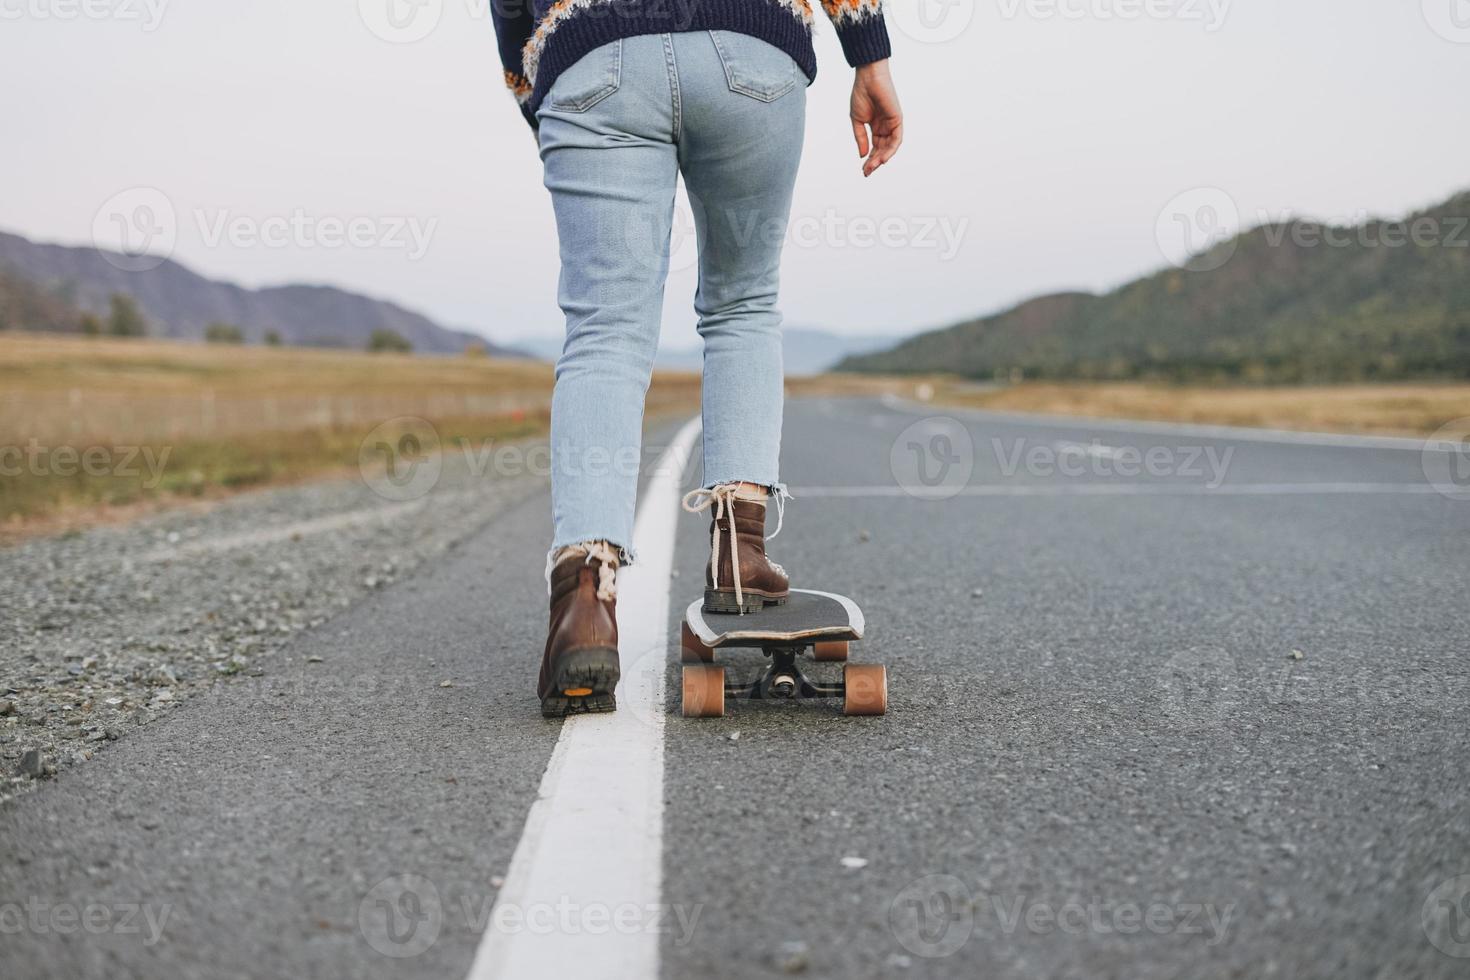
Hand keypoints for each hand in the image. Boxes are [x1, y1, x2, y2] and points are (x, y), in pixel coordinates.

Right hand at [850, 60, 902, 176]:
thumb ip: (861, 138)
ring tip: (872, 167)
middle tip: (867, 172)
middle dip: (874, 162)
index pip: (874, 147)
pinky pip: (896, 139)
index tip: (863, 169)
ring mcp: (892, 123)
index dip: (869, 159)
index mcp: (876, 126)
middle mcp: (885, 126)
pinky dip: (890, 150)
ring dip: (881, 158)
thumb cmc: (862, 95)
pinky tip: (882, 158)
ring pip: (889, 147)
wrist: (868, 78)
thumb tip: (863, 155)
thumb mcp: (858, 120)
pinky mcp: (897, 120)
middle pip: (882, 149)